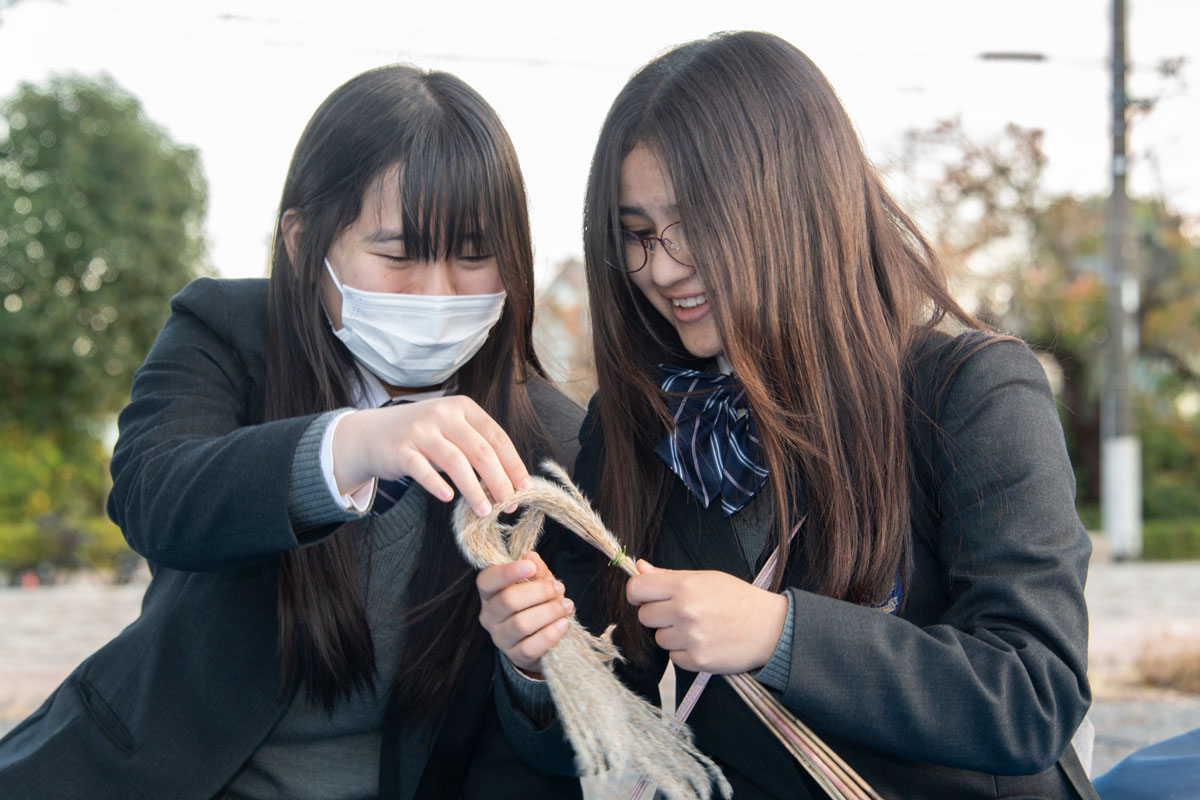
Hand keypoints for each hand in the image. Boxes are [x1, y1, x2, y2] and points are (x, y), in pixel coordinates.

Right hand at [332, 395, 530, 515]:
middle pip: (481, 451)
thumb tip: (511, 482)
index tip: (525, 488)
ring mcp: (421, 430)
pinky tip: (449, 499)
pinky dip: (438, 485)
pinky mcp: (401, 449)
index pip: (497, 437)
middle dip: (499, 481)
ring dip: (474, 490)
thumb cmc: (423, 437)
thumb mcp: (452, 431)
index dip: (513, 465)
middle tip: (509, 504)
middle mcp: (444, 414)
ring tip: (485, 512)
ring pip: (456, 462)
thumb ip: (478, 448)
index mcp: (463, 408)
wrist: (371, 434)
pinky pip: (423, 470)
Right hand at [476, 552, 573, 674]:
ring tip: (566, 606)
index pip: (487, 580)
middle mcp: (489, 616)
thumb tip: (532, 556)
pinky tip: (563, 623)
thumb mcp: (538, 582)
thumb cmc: (537, 602)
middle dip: (539, 592)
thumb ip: (536, 570)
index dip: (507, 572)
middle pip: (508, 600)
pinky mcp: (515, 656)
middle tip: (559, 589)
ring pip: (521, 624)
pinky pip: (531, 647)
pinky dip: (550, 634)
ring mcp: (500, 638)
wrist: (542, 637)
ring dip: (549, 612)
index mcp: (489, 593)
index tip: (530, 567)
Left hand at [626, 560, 787, 673]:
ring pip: (659, 639)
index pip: (637, 588)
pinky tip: (704, 643)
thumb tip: (639, 567)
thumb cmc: (738, 599)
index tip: (643, 597)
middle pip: (645, 616)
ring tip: (698, 628)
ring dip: (673, 636)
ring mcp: (691, 637)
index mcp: (685, 586)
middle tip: (681, 613)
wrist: (770, 627)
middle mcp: (685, 610)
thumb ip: (668, 575)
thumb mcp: (705, 578)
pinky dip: (685, 653)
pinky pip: (674, 658)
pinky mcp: (698, 660)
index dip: (636, 593)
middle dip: (658, 615)